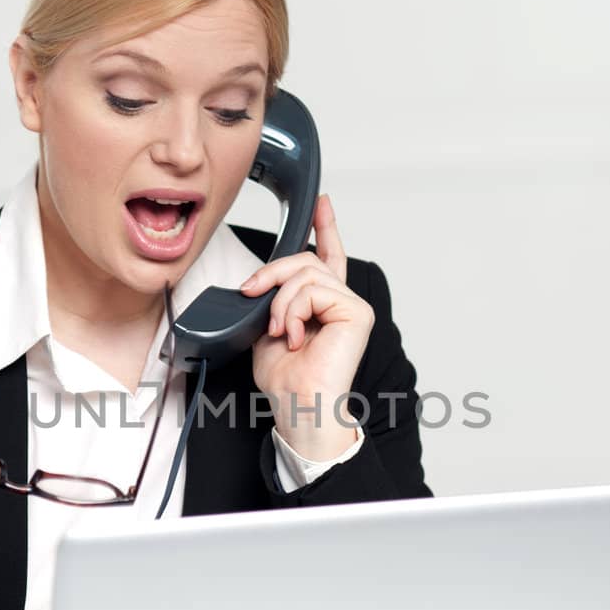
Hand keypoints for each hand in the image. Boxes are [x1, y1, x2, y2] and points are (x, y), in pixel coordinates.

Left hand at [239, 193, 372, 460]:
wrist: (298, 406)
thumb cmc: (286, 380)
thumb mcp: (267, 327)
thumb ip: (271, 300)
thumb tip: (257, 282)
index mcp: (323, 304)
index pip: (328, 257)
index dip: (325, 227)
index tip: (322, 203)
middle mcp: (342, 301)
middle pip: (305, 259)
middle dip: (271, 274)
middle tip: (251, 294)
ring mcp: (352, 306)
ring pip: (305, 273)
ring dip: (280, 302)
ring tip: (281, 332)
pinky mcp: (357, 312)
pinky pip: (315, 289)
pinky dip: (294, 311)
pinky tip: (296, 336)